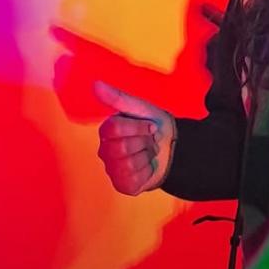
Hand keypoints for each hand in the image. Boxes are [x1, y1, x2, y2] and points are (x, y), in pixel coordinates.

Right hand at [95, 81, 177, 195]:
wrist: (172, 146)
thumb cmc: (153, 124)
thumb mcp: (139, 107)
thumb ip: (117, 97)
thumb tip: (95, 84)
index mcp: (107, 130)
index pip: (114, 128)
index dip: (137, 127)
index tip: (151, 125)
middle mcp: (105, 151)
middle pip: (121, 147)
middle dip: (144, 142)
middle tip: (151, 140)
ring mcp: (112, 169)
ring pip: (127, 164)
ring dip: (147, 156)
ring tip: (150, 152)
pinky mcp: (122, 184)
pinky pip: (133, 179)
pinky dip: (147, 171)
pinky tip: (149, 166)